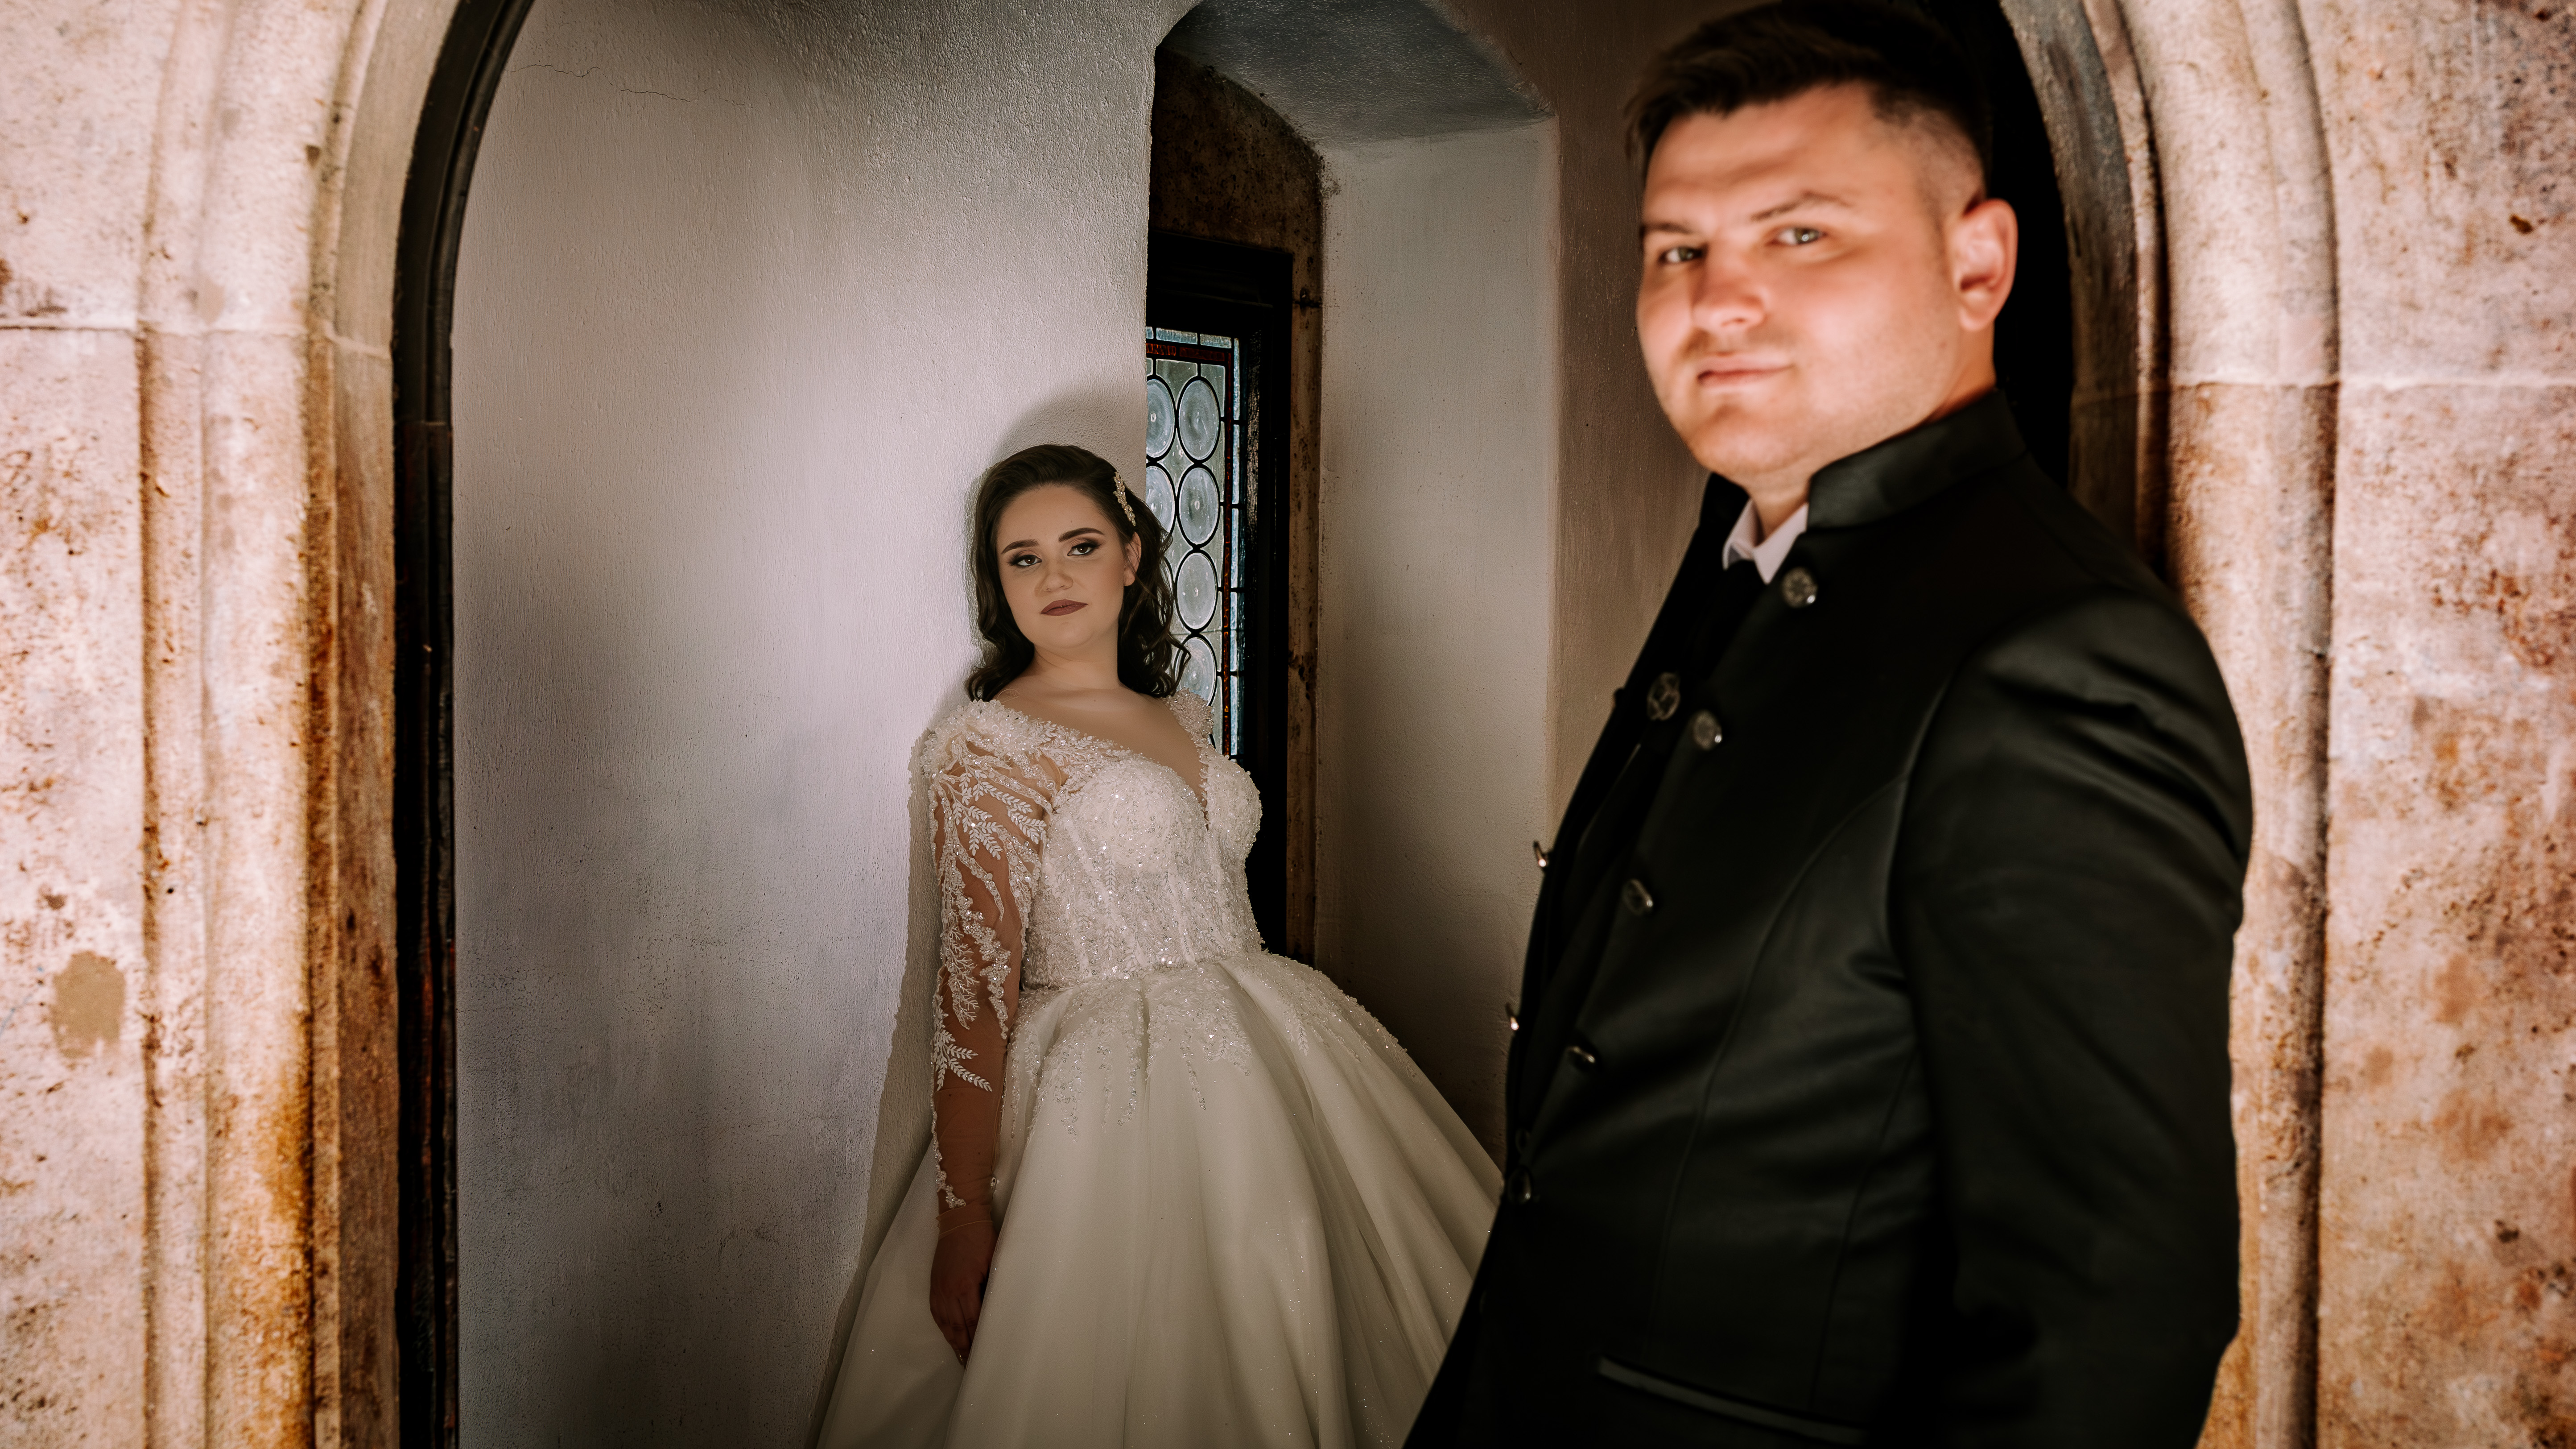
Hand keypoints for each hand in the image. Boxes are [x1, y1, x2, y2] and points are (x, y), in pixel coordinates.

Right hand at [929, 1208, 995, 1363]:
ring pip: (946, 1323)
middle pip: (958, 1327)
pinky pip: (937, 1313)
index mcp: (965, 1286)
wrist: (959, 1218)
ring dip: (954, 1342)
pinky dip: (943, 1328)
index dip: (979, 1339)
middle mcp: (949, 1291)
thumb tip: (999, 1308)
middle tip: (972, 1367)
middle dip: (965, 1348)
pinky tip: (949, 1337)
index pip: (974, 1321)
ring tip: (960, 1359)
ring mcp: (939, 1289)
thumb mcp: (994, 1260)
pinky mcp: (935, 1285)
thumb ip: (993, 1285)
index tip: (985, 1355)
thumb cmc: (982, 1238)